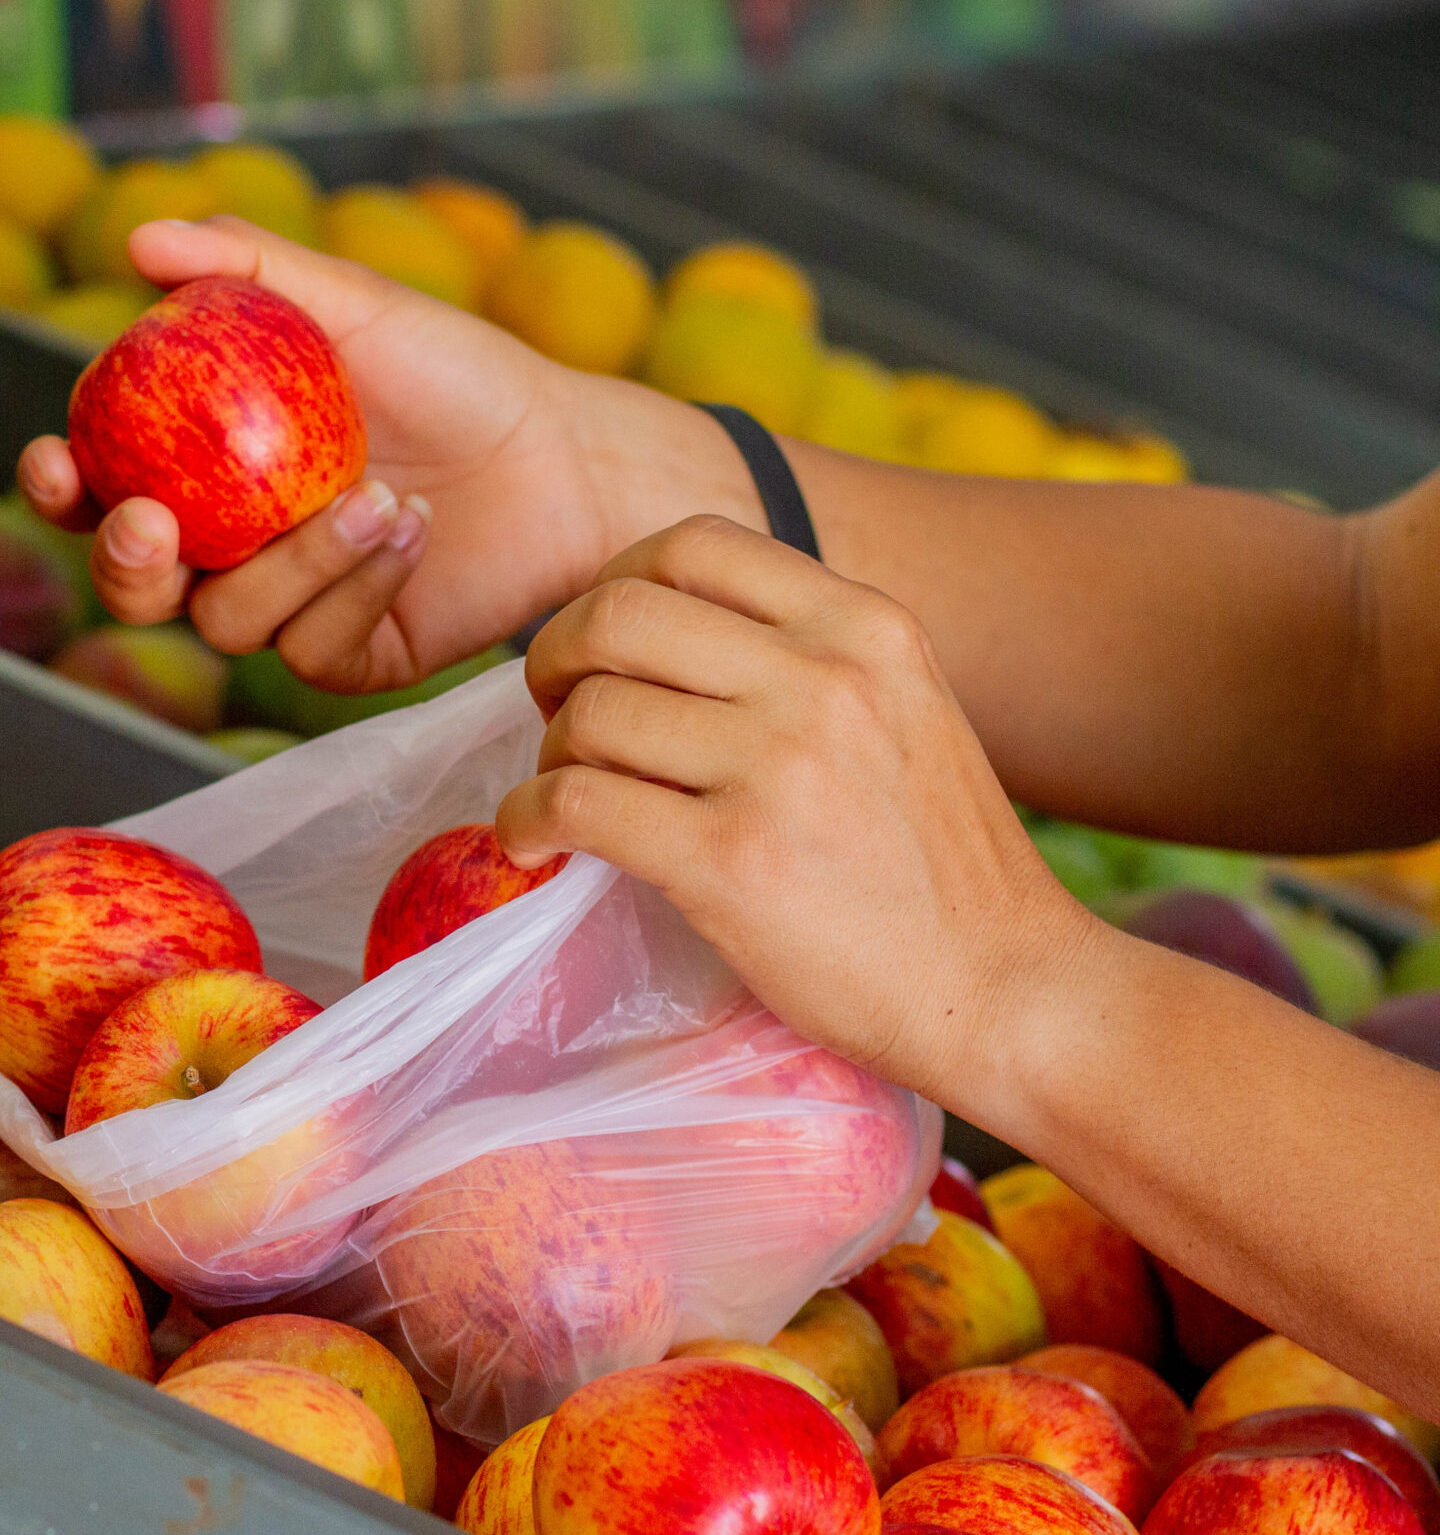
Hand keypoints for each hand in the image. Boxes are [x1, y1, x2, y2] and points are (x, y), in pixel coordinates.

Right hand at [16, 217, 753, 694]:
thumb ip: (246, 268)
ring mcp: (286, 609)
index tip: (53, 459)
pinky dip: (357, 586)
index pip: (99, 488)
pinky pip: (311, 648)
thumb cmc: (455, 371)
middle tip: (153, 524)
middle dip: (122, 563)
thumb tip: (141, 238)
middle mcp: (231, 546)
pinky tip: (412, 535)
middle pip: (132, 583)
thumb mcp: (352, 304)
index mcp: (205, 468)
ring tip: (380, 495)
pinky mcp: (347, 658)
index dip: (58, 485)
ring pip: (227, 619)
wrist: (564, 456)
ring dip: (293, 560)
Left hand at [495, 515, 1103, 1097]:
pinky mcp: (729, 861)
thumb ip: (805, 655)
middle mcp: (824, 678)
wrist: (1006, 990)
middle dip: (556, 658)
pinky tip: (534, 842)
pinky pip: (575, 802)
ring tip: (567, 791)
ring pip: (590, 711)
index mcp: (866, 625)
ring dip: (549, 753)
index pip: (693, 544)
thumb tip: (658, 632)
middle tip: (555, 714)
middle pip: (617, 614)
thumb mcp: (903, 707)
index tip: (600, 645)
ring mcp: (777, 768)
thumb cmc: (942, 862)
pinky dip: (528, 819)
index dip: (615, 584)